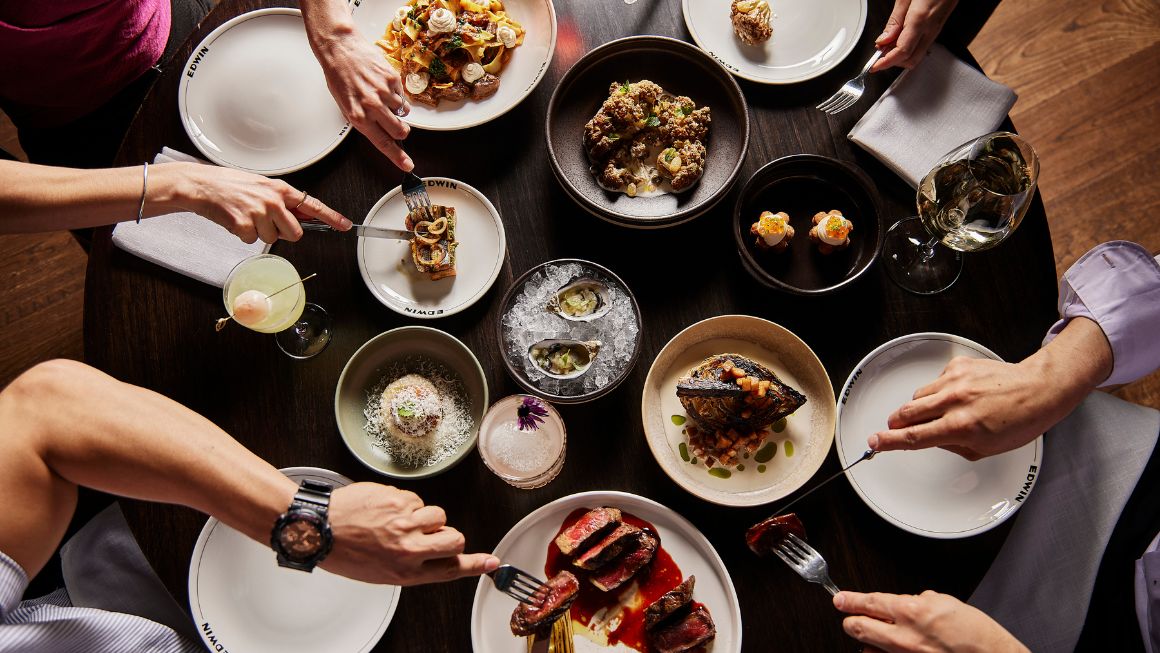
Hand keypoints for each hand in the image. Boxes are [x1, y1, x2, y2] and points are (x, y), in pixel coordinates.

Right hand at [169, 162, 350, 243]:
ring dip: (258, 232)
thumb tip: (299, 216)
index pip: (313, 205)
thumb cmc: (228, 184)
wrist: (200, 184)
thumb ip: (280, 199)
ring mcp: (259, 213)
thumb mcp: (260, 185)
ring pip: (272, 238)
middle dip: (282, 232)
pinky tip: (234, 219)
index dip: (331, 217)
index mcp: (280, 189)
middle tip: (265, 221)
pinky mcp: (244, 225)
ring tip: (244, 215)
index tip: (345, 225)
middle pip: (294, 233)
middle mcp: (273, 200)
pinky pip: (251, 240)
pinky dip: (242, 234)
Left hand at [314, 32, 413, 170]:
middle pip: (400, 131)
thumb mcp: (346, 105)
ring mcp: (384, 93)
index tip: (407, 165)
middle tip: (397, 126)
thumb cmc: (339, 76)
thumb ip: (364, 120)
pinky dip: (395, 93)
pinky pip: (401, 95)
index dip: (397, 157)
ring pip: (403, 112)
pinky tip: (382, 85)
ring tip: (381, 96)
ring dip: (396, 108)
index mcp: (359, 117)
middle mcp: (372, 106)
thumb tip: (381, 132)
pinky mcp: (392, 79)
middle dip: (401, 131)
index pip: (383, 143)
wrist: (341, 49)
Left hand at [322, 483, 498, 584]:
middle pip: (454, 537)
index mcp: (405, 571)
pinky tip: (386, 510)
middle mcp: (408, 548)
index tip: (492, 562)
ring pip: (438, 514)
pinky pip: (416, 499)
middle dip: (448, 534)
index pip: (450, 569)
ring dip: (426, 516)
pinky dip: (406, 503)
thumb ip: (415, 564)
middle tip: (433, 534)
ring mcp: (403, 521)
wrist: (318, 529)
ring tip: (400, 521)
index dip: (475, 565)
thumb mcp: (383, 571)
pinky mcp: (397, 499)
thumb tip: (438, 552)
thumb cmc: (346, 552)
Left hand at [834, 590, 1027, 652]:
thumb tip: (903, 602)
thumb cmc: (976, 634)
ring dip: (870, 641)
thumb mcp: (945, 603)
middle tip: (850, 616)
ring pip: (869, 648)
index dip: (850, 600)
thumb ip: (918, 601)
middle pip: (858, 627)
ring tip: (881, 636)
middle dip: (852, 620)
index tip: (840, 600)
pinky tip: (892, 650)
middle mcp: (904, 636)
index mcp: (911, 611)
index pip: (869, 602)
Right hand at [869, 318, 1112, 459]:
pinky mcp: (958, 366)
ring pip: (918, 396)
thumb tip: (930, 438)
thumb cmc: (1020, 420)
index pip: (914, 437)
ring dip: (921, 407)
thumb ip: (952, 445)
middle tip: (897, 427)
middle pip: (906, 412)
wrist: (1039, 389)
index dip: (889, 441)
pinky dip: (940, 390)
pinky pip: (935, 381)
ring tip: (941, 411)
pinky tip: (958, 394)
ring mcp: (955, 381)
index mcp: (961, 427)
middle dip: (897, 422)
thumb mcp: (985, 448)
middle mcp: (955, 402)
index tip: (874, 442)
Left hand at [871, 0, 958, 71]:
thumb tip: (883, 40)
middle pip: (911, 60)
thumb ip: (895, 19)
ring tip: (888, 43)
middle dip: (893, 62)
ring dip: (900, 55)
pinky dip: (908, 48)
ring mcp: (936, 30)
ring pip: (917, 55)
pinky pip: (922, 46)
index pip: (902, 51)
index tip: (874, 66)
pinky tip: (899, 38)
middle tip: (879, 53)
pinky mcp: (937, 28)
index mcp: (920, 19)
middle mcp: (930, 29)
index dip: (886, 62)